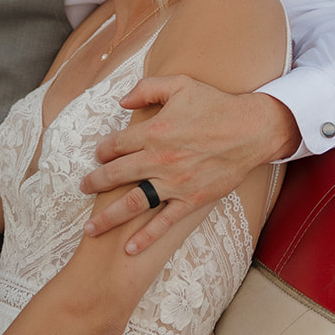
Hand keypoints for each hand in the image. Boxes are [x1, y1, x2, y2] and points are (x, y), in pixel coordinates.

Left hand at [81, 78, 300, 252]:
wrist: (252, 129)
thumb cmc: (216, 105)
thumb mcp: (180, 85)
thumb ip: (147, 88)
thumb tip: (121, 102)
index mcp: (153, 132)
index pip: (115, 145)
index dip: (102, 151)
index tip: (99, 156)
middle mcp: (159, 159)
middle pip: (115, 175)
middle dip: (94, 183)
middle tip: (83, 188)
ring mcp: (174, 183)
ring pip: (131, 203)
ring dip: (108, 217)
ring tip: (90, 227)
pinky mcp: (191, 199)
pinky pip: (164, 222)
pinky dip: (145, 237)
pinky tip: (129, 248)